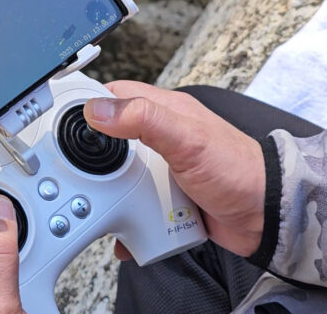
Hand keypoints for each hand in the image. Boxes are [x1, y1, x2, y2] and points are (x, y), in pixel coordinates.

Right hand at [84, 81, 264, 257]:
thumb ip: (143, 119)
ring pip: (118, 177)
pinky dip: (124, 219)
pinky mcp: (165, 199)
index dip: (86, 102)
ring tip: (97, 201)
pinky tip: (120, 231)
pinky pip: (134, 206)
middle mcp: (160, 138)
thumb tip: (99, 108)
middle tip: (71, 168)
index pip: (113, 95)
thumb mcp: (187, 139)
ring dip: (108, 192)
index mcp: (163, 111)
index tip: (58, 116)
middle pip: (109, 140)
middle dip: (90, 156)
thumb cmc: (239, 171)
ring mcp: (161, 170)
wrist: (268, 218)